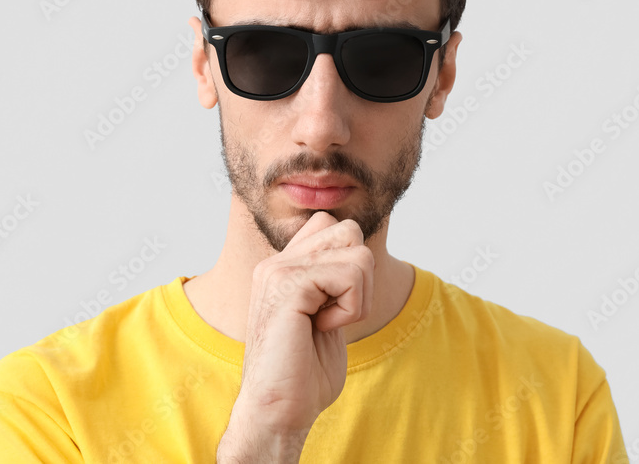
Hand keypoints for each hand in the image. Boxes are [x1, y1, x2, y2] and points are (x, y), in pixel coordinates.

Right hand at [231, 211, 374, 436]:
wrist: (277, 412)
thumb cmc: (304, 375)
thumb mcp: (326, 315)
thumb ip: (336, 279)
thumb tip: (360, 254)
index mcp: (284, 265)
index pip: (333, 225)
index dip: (351, 263)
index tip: (333, 303)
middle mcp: (278, 261)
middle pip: (350, 231)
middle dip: (361, 277)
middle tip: (336, 313)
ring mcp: (279, 269)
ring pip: (358, 253)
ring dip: (358, 296)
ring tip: (327, 323)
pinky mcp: (288, 285)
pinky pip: (350, 275)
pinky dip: (351, 308)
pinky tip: (323, 328)